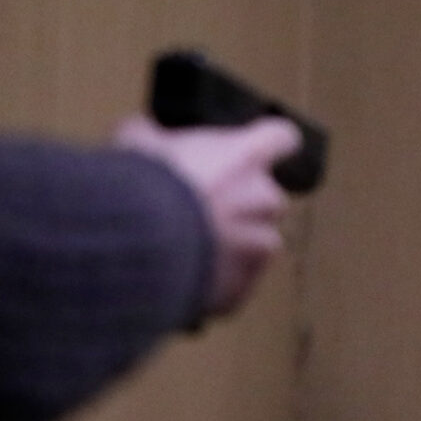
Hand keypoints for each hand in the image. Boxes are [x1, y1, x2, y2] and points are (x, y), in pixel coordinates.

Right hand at [114, 115, 301, 313]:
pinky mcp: (243, 286)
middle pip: (265, 198)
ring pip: (254, 244)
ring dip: (229, 246)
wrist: (137, 246)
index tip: (257, 152)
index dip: (270, 145)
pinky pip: (233, 282)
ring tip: (184, 249)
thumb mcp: (139, 142)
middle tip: (199, 211)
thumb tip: (144, 134)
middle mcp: (264, 199)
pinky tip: (180, 275)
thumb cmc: (144, 187)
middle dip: (239, 205)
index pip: (282, 138)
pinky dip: (214, 280)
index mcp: (247, 156)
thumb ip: (154, 136)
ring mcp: (259, 246)